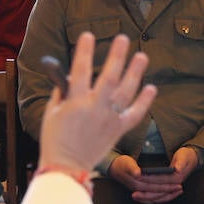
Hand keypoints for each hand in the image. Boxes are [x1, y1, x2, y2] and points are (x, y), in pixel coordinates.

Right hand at [38, 33, 156, 176]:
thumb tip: (71, 75)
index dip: (84, 52)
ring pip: (126, 92)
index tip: (88, 35)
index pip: (80, 71)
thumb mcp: (52, 112)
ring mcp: (109, 119)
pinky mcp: (118, 130)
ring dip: (135, 73)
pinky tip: (151, 87)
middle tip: (123, 38)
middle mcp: (95, 109)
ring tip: (142, 56)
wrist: (67, 168)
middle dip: (116, 56)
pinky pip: (134, 114)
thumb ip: (62, 92)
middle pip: (109, 78)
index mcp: (75, 103)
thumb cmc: (55, 139)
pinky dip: (144, 101)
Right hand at [109, 155, 183, 203]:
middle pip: (157, 193)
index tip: (176, 183)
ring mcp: (139, 192)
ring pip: (155, 198)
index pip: (155, 187)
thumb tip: (138, 173)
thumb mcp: (126, 163)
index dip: (166, 186)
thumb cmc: (121, 163)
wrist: (114, 168)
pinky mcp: (140, 192)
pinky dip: (161, 197)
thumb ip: (132, 168)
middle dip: (169, 191)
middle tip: (180, 187)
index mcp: (136, 183)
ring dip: (167, 195)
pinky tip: (168, 193)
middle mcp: (138, 189)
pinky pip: (152, 198)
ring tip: (178, 191)